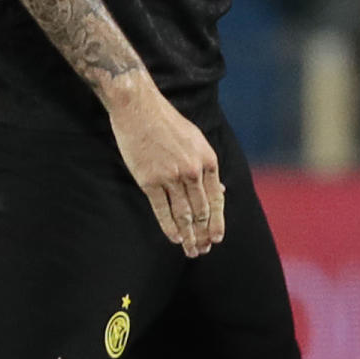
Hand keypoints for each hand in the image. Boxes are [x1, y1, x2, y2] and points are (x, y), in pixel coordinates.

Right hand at [109, 75, 224, 256]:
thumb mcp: (196, 140)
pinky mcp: (150, 180)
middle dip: (203, 234)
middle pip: (201, 211)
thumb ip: (207, 167)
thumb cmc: (167, 123)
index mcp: (208, 160)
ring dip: (188, 236)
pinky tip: (174, 238)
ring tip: (190, 250)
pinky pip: (162, 210)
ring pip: (184, 214)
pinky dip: (169, 227)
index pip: (216, 199)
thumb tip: (220, 190)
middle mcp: (193, 171)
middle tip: (203, 250)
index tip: (217, 238)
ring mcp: (171, 176)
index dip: (217, 221)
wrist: (139, 108)